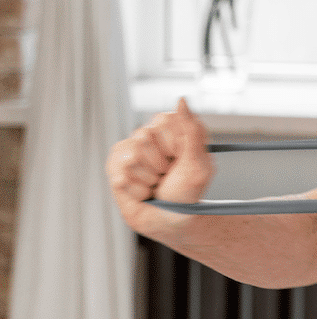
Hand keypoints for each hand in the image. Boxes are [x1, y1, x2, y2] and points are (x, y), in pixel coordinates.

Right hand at [106, 98, 213, 234]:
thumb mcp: (199, 161)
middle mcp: (146, 135)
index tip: (182, 158)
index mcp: (169, 127)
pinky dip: (139, 190)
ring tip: (156, 183)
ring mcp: (128, 151)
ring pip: (132, 158)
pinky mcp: (114, 169)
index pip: (163, 120)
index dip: (176, 145)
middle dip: (162, 163)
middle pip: (144, 138)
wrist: (174, 219)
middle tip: (168, 173)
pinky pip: (122, 177)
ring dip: (150, 178)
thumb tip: (181, 99)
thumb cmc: (188, 190)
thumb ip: (192, 129)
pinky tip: (144, 192)